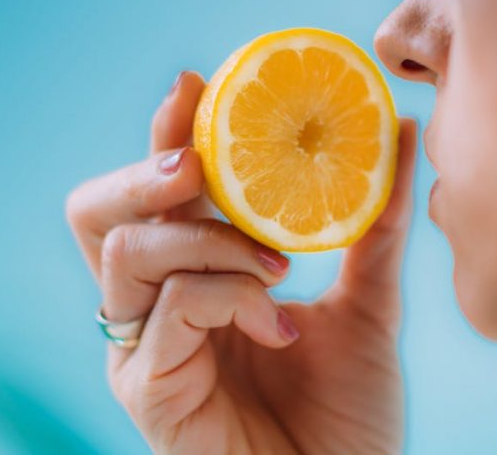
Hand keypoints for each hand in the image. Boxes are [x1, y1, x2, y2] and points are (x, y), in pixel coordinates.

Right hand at [66, 70, 418, 453]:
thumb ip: (375, 226)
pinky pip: (171, 308)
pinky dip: (231, 295)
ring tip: (275, 260)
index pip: (153, 194)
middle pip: (95, 213)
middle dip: (144, 170)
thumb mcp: (369, 304)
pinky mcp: (146, 392)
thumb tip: (401, 134)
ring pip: (126, 251)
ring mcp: (140, 352)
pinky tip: (281, 325)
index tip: (194, 82)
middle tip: (199, 161)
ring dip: (208, 237)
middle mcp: (151, 310)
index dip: (161, 134)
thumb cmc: (347, 413)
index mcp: (191, 280)